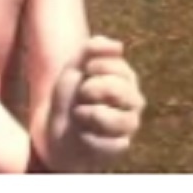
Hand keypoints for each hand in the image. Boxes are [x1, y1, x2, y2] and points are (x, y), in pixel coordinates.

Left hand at [45, 35, 145, 171]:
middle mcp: (134, 100)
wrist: (58, 130)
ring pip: (117, 120)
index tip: (84, 72)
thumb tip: (119, 46)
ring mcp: (130, 124)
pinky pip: (108, 143)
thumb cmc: (71, 96)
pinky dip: (88, 137)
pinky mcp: (121, 146)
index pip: (117, 65)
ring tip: (81, 114)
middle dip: (89, 90)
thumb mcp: (75, 66)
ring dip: (89, 115)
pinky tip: (83, 133)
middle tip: (81, 95)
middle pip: (116, 90)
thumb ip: (93, 48)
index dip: (93, 66)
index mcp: (127, 77)